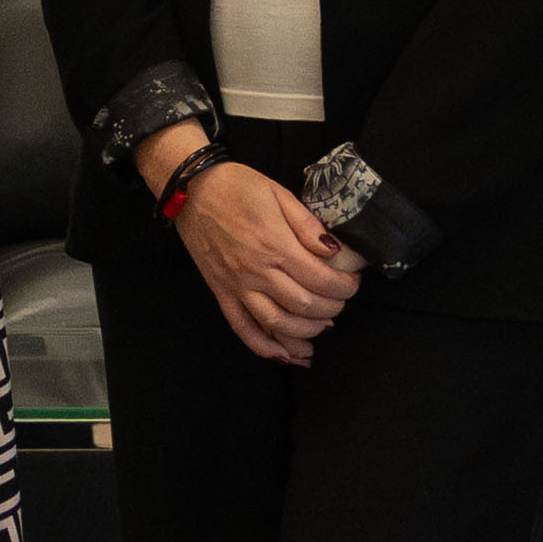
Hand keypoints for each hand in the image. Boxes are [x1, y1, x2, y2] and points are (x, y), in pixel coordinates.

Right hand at [168, 160, 357, 366]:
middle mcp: (257, 272)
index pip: (321, 280)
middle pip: (304, 306)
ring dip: (306, 333)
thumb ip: (308, 226)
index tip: (352, 283)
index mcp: (276, 245)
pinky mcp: (221, 293)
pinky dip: (265, 347)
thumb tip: (334, 251)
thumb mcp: (279, 194)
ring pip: (278, 324)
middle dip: (332, 309)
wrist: (190, 189)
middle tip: (340, 301)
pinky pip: (243, 329)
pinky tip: (285, 355)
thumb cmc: (236, 186)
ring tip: (321, 325)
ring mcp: (237, 286)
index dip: (345, 287)